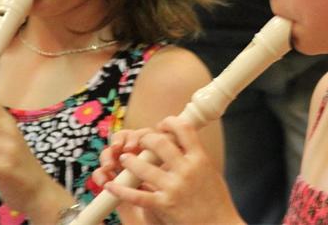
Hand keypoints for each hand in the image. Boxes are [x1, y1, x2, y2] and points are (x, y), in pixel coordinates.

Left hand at [105, 116, 242, 224]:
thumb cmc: (216, 202)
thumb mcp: (211, 173)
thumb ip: (195, 158)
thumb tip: (182, 144)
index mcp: (200, 159)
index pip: (184, 129)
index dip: (169, 122)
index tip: (161, 125)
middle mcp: (186, 170)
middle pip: (160, 142)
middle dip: (146, 138)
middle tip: (140, 141)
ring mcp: (174, 187)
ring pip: (143, 166)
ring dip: (129, 160)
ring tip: (124, 159)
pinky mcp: (163, 205)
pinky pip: (136, 195)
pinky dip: (120, 190)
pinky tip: (111, 185)